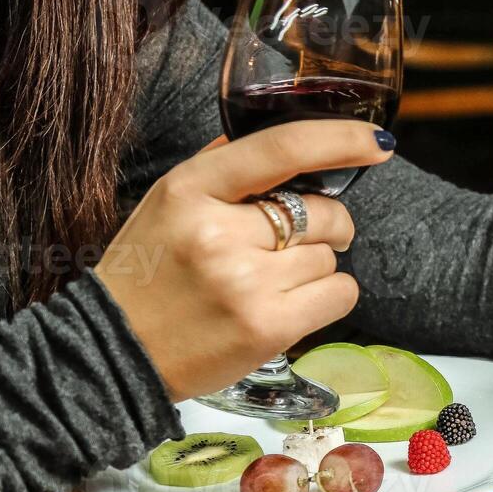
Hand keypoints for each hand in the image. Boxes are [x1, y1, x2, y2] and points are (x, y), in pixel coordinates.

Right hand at [95, 121, 393, 401]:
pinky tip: (291, 305)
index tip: (378, 141)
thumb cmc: (149, 273)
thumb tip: (289, 139)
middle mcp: (218, 232)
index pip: (282, 148)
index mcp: (191, 188)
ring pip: (330, 256)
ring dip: (314, 268)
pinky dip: (328, 297)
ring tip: (269, 283)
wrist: (114, 352)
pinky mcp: (268, 326)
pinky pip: (340, 293)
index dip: (340, 139)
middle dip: (325, 226)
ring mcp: (245, 282)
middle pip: (322, 211)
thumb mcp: (168, 203)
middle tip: (290, 246)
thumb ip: (224, 168)